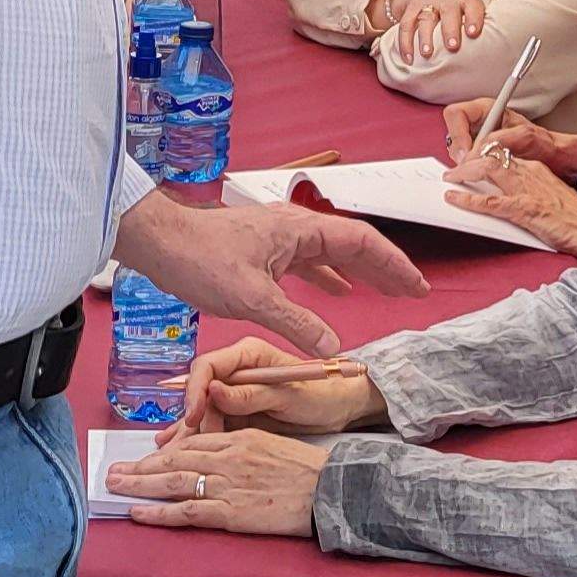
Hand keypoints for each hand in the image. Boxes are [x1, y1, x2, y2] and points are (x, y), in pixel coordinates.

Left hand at [107, 429, 332, 536]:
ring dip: (139, 484)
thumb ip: (240, 443)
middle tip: (114, 470)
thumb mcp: (271, 442)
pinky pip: (187, 511)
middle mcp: (228, 457)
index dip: (163, 450)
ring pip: (173, 482)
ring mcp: (228, 484)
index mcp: (238, 437)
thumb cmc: (306, 469)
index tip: (144, 457)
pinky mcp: (232, 511)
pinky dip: (159, 511)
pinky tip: (139, 511)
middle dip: (141, 465)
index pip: (191, 441)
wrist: (332, 489)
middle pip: (174, 459)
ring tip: (115, 486)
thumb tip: (215, 450)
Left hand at [113, 194, 426, 356]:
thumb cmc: (201, 260)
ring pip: (332, 254)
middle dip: (385, 268)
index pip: (361, 243)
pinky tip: (338, 294)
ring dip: (361, 272)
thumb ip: (296, 323)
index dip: (393, 265)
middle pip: (353, 245)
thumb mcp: (253, 299)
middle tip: (414, 292)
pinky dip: (329, 277)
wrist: (160, 243)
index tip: (416, 286)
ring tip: (386, 292)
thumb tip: (332, 348)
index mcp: (299, 230)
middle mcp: (294, 228)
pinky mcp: (263, 250)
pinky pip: (309, 262)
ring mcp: (279, 238)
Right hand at [172, 335, 383, 436]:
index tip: (193, 416)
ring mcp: (235, 392)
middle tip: (190, 445)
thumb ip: (250, 394)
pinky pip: (214, 423)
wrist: (340, 408)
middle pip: (201, 392)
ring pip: (203, 411)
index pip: (208, 366)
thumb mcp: (287, 395)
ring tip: (172, 452)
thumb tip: (213, 391)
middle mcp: (237, 371)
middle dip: (192, 419)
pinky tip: (182, 448)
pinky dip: (201, 437)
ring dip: (191, 431)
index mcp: (248, 354)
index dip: (195, 391)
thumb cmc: (321, 394)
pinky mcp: (238, 412)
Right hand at [384, 0, 487, 62]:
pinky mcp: (410, 9)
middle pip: (449, 11)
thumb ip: (473, 30)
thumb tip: (489, 60)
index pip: (473, 6)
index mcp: (464, 2)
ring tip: (427, 54)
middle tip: (452, 46)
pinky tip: (409, 58)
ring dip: (426, 36)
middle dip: (450, 29)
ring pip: (425, 18)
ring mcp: (427, 3)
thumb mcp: (463, 12)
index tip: (473, 33)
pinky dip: (406, 43)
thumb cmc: (450, 9)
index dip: (474, 18)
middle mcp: (446, 0)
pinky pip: (406, 25)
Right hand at [437, 98, 576, 176]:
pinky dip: (471, 170)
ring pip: (456, 150)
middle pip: (452, 134)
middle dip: (460, 151)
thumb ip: (499, 139)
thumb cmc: (543, 143)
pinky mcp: (479, 156)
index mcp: (486, 109)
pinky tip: (485, 173)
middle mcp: (479, 123)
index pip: (456, 114)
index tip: (466, 152)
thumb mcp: (525, 136)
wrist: (554, 159)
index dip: (457, 133)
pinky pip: (464, 163)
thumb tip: (478, 150)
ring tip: (484, 168)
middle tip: (471, 165)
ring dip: (466, 162)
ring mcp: (476, 140)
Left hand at [441, 149, 576, 258]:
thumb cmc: (573, 217)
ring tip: (450, 179)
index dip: (481, 155)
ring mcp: (527, 189)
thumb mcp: (548, 193)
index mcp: (535, 168)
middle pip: (492, 156)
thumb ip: (527, 187)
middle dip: (468, 160)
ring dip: (464, 173)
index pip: (502, 153)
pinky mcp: (525, 208)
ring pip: (488, 170)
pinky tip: (455, 198)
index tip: (467, 161)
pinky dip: (469, 199)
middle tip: (452, 170)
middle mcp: (530, 172)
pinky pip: (490, 201)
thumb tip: (503, 191)